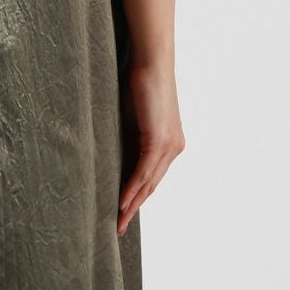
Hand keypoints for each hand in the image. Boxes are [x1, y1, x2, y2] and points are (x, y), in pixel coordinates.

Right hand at [118, 63, 184, 235]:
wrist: (151, 63)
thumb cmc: (139, 84)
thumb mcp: (133, 119)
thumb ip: (129, 140)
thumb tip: (115, 157)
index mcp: (169, 144)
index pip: (152, 177)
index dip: (138, 197)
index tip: (124, 212)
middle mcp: (174, 148)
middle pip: (152, 185)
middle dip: (135, 207)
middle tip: (119, 226)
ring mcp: (169, 145)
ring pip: (148, 183)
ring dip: (132, 204)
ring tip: (118, 221)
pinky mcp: (158, 140)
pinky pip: (143, 172)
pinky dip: (131, 189)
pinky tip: (121, 202)